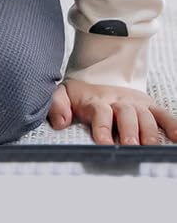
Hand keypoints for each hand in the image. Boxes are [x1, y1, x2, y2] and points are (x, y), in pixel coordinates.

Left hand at [48, 78, 176, 144]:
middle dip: (129, 131)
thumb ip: (57, 105)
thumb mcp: (63, 94)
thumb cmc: (81, 95)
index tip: (103, 143)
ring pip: (145, 116)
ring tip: (149, 146)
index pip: (100, 113)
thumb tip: (60, 122)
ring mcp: (136, 105)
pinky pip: (164, 116)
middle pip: (126, 115)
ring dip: (149, 132)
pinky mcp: (150, 107)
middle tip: (130, 146)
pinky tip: (176, 138)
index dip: (102, 127)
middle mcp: (118, 102)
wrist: (99, 75)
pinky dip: (173, 126)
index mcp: (96, 101)